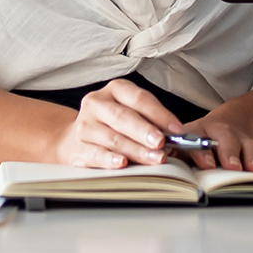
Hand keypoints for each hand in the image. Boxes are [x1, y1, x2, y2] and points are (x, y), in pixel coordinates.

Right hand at [47, 79, 180, 168]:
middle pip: (123, 117)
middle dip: (145, 131)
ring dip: (135, 150)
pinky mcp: (77, 146)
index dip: (160, 114)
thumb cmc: (112, 124)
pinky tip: (122, 163)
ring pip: (112, 137)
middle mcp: (97, 103)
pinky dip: (110, 159)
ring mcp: (85, 125)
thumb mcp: (131, 113)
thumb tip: (175, 135)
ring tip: (153, 158)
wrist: (75, 138)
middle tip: (161, 142)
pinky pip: (95, 153)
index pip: (139, 98)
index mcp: (115, 90)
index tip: (177, 129)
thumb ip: (151, 120)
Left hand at [177, 78, 252, 172]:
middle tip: (230, 165)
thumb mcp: (186, 143)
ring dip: (252, 156)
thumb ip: (174, 152)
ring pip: (250, 144)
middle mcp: (223, 135)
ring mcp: (245, 140)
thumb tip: (156, 160)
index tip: (205, 162)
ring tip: (252, 170)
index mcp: (200, 133)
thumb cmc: (203, 141)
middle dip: (229, 151)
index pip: (197, 138)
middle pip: (226, 138)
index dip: (201, 150)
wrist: (234, 123)